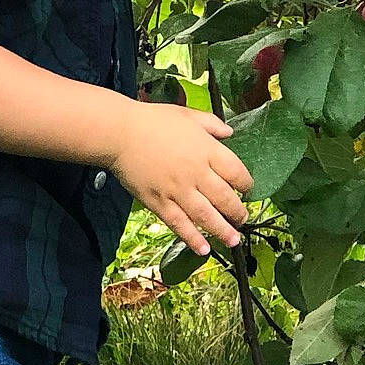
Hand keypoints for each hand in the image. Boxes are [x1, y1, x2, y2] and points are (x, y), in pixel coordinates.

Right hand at [110, 101, 253, 256]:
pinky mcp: (159, 203)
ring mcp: (177, 190)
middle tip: (242, 219)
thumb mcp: (188, 114)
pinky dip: (192, 239)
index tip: (246, 189)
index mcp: (206, 150)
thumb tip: (229, 132)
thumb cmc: (152, 121)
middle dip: (237, 212)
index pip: (236, 172)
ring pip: (206, 216)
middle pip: (225, 198)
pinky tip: (203, 249)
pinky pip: (179, 224)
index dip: (246, 184)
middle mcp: (196, 173)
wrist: (118, 133)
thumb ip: (212, 124)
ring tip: (233, 239)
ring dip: (222, 231)